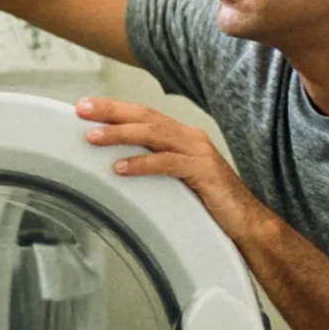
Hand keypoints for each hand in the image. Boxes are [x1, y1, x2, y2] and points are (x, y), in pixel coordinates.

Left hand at [77, 97, 270, 244]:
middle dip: (111, 111)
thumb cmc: (210, 203)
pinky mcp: (204, 172)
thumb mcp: (176, 179)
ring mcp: (198, 152)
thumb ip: (154, 164)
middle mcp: (190, 137)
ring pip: (153, 134)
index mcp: (182, 136)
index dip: (114, 108)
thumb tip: (116, 163)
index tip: (86, 107)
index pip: (143, 114)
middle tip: (81, 110)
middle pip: (145, 116)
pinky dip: (142, 164)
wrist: (247, 222)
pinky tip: (120, 168)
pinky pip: (168, 163)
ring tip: (93, 137)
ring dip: (120, 134)